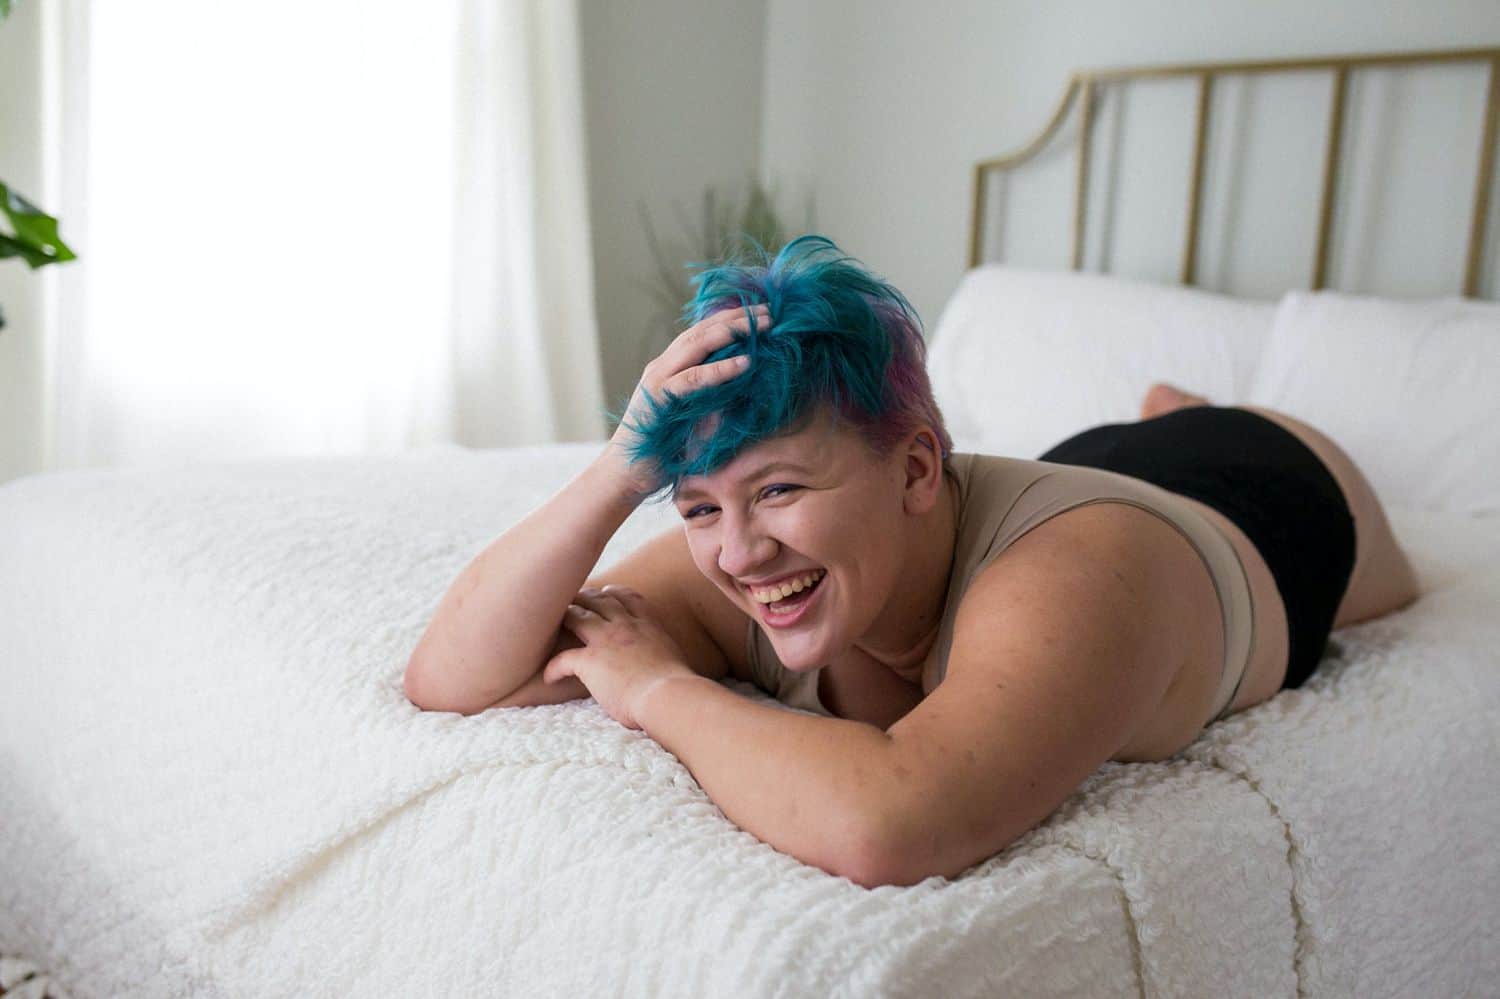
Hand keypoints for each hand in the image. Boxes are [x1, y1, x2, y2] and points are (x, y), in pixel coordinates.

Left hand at [542, 585, 699, 730]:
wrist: (669, 695)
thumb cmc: (679, 689)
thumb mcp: (676, 661)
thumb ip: (665, 658)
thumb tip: (669, 672)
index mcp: (648, 626)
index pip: (629, 598)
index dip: (614, 593)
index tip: (607, 592)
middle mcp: (625, 627)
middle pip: (600, 600)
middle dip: (586, 597)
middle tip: (575, 599)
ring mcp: (605, 641)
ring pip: (577, 616)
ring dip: (566, 616)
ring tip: (555, 620)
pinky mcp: (590, 660)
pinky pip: (562, 659)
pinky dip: (553, 668)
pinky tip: (549, 677)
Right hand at [601, 302, 768, 495]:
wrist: (626, 475)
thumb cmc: (661, 451)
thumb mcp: (694, 418)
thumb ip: (714, 399)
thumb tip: (748, 389)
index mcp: (669, 368)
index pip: (701, 334)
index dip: (730, 320)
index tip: (761, 314)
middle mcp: (662, 367)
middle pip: (702, 331)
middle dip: (737, 318)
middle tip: (770, 312)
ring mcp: (658, 380)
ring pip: (697, 345)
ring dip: (733, 332)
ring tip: (764, 326)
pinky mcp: (659, 399)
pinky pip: (694, 379)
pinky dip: (720, 369)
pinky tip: (745, 363)